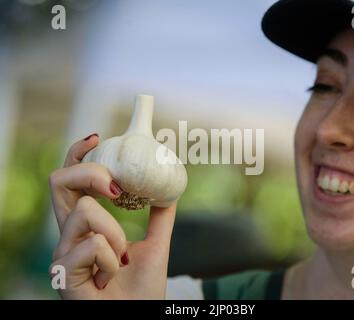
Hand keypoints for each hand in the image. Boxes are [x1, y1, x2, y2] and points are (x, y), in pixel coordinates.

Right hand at [49, 134, 175, 298]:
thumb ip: (160, 216)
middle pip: (59, 181)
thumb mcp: (156, 243)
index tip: (98, 137)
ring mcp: (62, 253)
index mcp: (86, 225)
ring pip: (84, 210)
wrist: (139, 316)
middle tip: (116, 187)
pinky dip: (113, 260)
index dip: (78, 155)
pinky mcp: (61, 273)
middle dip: (90, 172)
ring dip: (114, 232)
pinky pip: (93, 245)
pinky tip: (110, 278)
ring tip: (121, 257)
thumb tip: (169, 189)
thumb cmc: (142, 287)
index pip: (71, 181)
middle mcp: (69, 235)